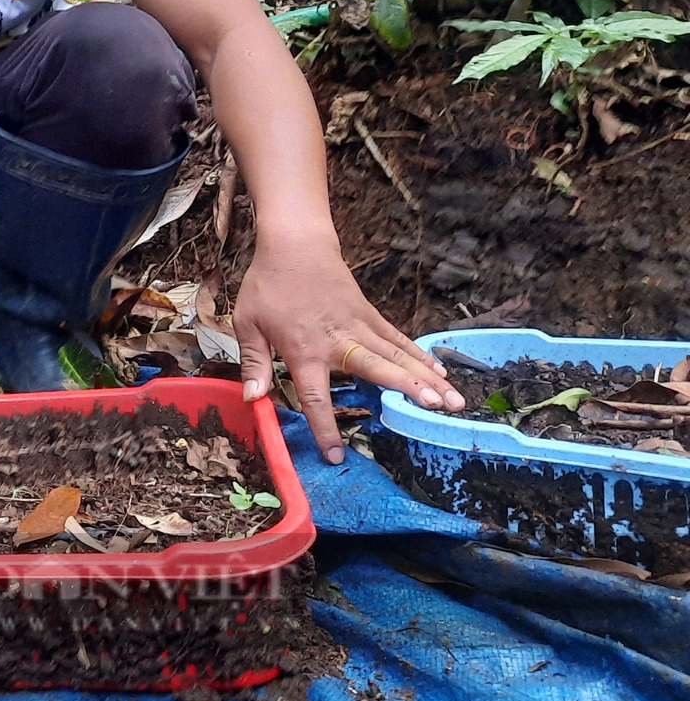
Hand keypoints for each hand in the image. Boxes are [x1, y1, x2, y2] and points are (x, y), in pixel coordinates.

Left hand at [233, 226, 463, 463]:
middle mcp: (338, 342)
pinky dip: (420, 356)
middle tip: (435, 409)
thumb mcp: (247, 323)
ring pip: (397, 356)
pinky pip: (398, 339)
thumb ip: (254, 363)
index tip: (336, 456)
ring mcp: (359, 326)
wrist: (295, 245)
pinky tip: (441, 373)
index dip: (325, 428)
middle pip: (377, 370)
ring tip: (454, 402)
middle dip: (407, 390)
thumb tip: (252, 400)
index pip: (316, 396)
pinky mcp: (370, 315)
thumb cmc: (268, 285)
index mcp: (305, 350)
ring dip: (426, 378)